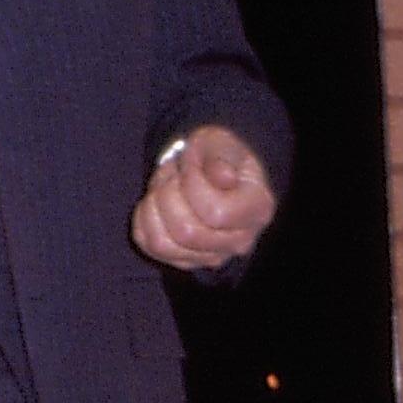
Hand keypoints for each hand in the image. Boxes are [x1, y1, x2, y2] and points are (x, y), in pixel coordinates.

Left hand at [130, 126, 275, 271]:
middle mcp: (239, 241)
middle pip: (186, 232)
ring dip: (154, 206)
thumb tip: (224, 177)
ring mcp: (212, 256)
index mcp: (257, 210)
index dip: (192, 184)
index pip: (215, 213)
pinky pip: (148, 246)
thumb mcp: (220, 142)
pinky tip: (158, 202)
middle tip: (174, 174)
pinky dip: (144, 219)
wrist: (207, 171)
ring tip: (166, 187)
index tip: (192, 165)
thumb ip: (221, 154)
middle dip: (169, 194)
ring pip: (162, 243)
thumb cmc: (216, 155)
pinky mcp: (184, 261)